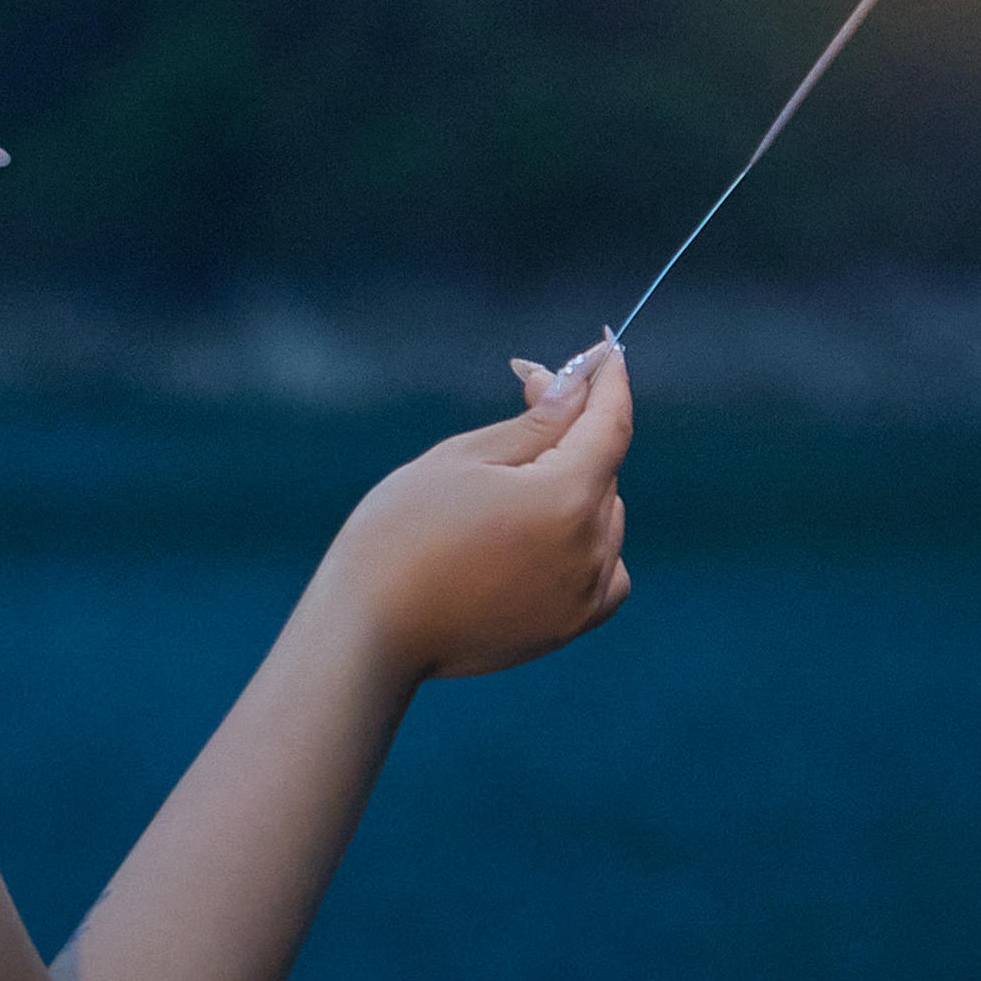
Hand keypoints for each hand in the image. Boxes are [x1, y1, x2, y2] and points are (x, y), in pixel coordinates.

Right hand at [319, 343, 636, 685]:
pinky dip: (593, 544)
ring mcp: (583, 594)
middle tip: (530, 396)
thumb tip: (576, 386)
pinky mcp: (569, 626)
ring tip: (516, 482)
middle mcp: (589, 549)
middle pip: (603, 468)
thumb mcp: (464, 458)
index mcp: (565, 498)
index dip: (610, 378)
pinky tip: (552, 536)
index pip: (611, 422)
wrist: (370, 632)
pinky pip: (608, 571)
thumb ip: (535, 422)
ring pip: (607, 517)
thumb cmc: (402, 533)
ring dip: (582, 486)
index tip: (605, 348)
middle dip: (575, 428)